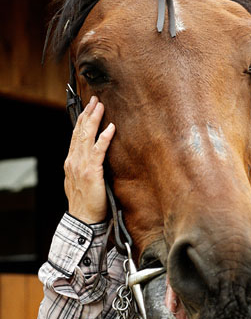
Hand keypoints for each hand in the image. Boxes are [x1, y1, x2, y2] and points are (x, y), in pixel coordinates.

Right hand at [64, 96, 115, 223]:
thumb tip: (94, 158)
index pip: (76, 136)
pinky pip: (98, 151)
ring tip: (100, 105)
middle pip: (80, 131)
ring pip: (86, 137)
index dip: (81, 120)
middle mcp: (74, 161)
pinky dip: (104, 138)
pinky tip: (111, 128)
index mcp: (71, 162)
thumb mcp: (82, 181)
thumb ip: (85, 167)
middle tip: (95, 99)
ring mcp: (81, 166)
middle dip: (87, 114)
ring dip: (94, 119)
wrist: (83, 219)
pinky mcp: (91, 172)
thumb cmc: (87, 203)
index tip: (88, 107)